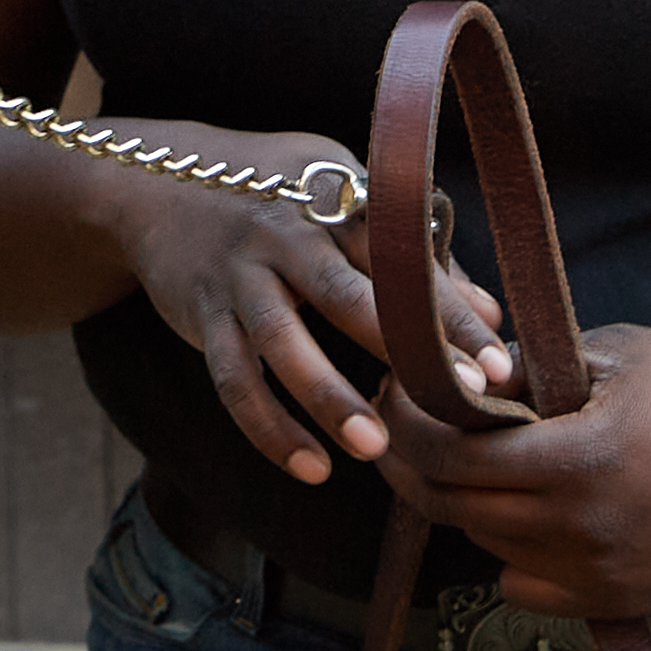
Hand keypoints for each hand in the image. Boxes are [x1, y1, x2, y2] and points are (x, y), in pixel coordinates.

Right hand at [94, 134, 511, 485]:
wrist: (153, 182)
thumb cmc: (273, 192)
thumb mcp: (342, 198)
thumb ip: (412, 255)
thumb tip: (490, 312)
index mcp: (334, 198)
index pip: (404, 258)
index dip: (452, 312)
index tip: (496, 366)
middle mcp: (285, 231)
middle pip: (349, 294)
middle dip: (406, 351)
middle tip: (455, 404)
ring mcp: (239, 274)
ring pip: (283, 343)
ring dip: (329, 398)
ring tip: (374, 449)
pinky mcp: (203, 313)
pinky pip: (234, 379)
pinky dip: (269, 427)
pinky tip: (310, 467)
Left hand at [379, 325, 650, 620]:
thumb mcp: (623, 353)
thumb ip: (537, 369)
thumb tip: (464, 375)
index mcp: (578, 457)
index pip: (448, 452)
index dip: (406, 422)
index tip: (395, 393)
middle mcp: (581, 527)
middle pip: (451, 506)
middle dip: (415, 464)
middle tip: (406, 428)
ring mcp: (598, 574)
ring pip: (485, 544)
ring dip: (468, 503)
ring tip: (479, 458)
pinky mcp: (618, 601)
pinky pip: (524, 586)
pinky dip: (511, 552)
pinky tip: (531, 511)